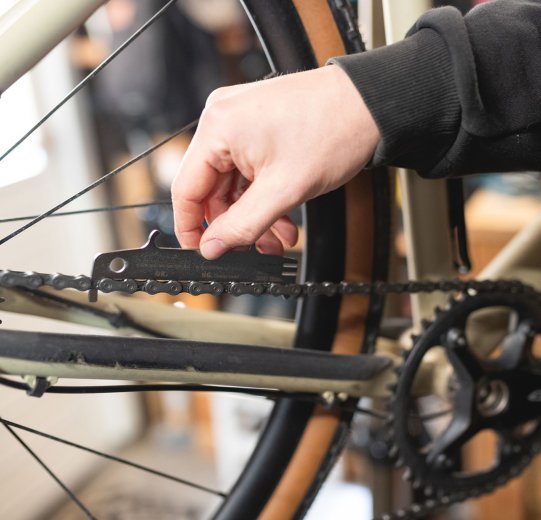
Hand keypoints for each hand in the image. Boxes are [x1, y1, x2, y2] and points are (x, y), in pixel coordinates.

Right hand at [171, 65, 379, 258]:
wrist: (371, 107)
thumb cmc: (334, 130)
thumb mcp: (283, 191)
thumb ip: (242, 225)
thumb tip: (212, 247)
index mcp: (218, 127)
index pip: (186, 189)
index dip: (192, 228)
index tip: (203, 252)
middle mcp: (223, 120)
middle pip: (212, 190)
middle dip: (237, 224)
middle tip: (256, 247)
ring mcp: (241, 122)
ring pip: (234, 185)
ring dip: (255, 215)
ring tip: (279, 237)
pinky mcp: (258, 127)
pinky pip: (249, 171)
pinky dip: (264, 197)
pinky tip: (283, 218)